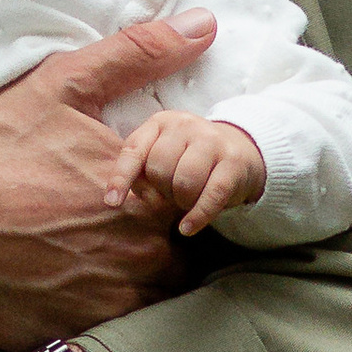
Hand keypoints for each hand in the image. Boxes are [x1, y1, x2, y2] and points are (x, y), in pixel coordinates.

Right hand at [0, 12, 217, 349]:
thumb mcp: (61, 85)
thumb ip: (139, 54)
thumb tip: (205, 24)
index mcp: (147, 197)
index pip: (198, 208)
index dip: (177, 199)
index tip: (147, 192)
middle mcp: (135, 257)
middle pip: (178, 259)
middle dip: (155, 243)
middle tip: (107, 226)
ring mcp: (103, 305)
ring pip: (149, 301)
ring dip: (133, 282)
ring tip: (87, 257)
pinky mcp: (69, 338)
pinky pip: (106, 334)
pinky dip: (95, 313)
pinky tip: (61, 285)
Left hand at [110, 103, 265, 237]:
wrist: (239, 149)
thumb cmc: (188, 159)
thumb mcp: (161, 156)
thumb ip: (142, 173)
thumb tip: (136, 196)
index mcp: (160, 123)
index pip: (133, 150)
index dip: (121, 178)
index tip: (112, 202)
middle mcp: (186, 125)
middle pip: (160, 170)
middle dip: (162, 191)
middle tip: (172, 193)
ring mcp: (212, 140)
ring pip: (185, 182)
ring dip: (181, 202)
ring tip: (186, 200)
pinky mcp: (233, 161)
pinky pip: (211, 195)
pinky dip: (197, 216)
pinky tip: (188, 228)